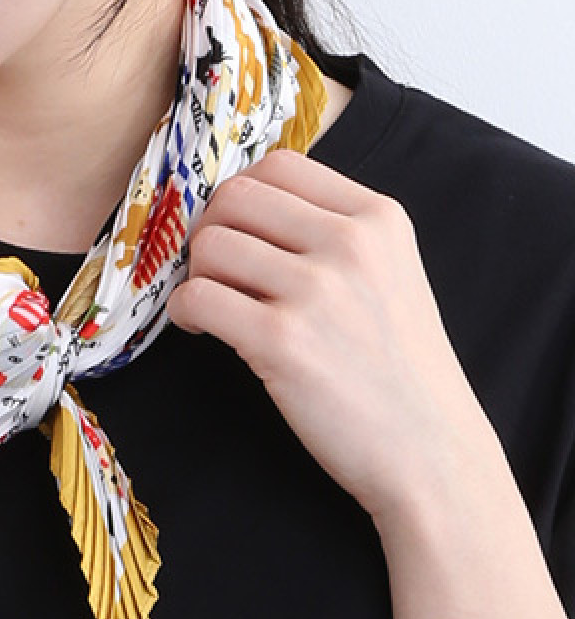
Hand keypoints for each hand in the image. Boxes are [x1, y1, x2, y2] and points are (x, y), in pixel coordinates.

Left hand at [166, 148, 493, 521]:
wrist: (432, 454)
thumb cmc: (401, 370)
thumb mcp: (390, 275)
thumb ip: (334, 232)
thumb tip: (243, 207)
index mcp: (378, 219)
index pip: (280, 165)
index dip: (242, 194)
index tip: (237, 228)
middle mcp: (350, 244)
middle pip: (236, 197)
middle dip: (210, 229)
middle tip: (215, 269)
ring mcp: (317, 290)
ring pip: (210, 244)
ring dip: (196, 274)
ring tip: (214, 304)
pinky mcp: (282, 340)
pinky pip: (198, 296)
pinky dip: (186, 311)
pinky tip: (203, 329)